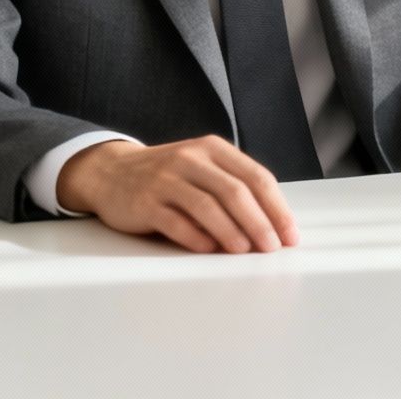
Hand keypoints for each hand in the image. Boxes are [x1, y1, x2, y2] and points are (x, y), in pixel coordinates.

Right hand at [57, 135, 300, 253]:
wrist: (111, 172)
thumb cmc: (167, 176)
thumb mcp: (202, 168)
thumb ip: (233, 188)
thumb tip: (272, 226)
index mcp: (213, 149)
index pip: (256, 177)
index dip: (277, 208)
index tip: (290, 235)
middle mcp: (191, 159)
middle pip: (235, 192)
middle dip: (259, 223)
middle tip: (272, 248)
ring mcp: (165, 179)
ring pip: (207, 206)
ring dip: (231, 232)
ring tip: (244, 252)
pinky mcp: (144, 202)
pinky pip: (175, 222)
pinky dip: (196, 238)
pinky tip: (209, 250)